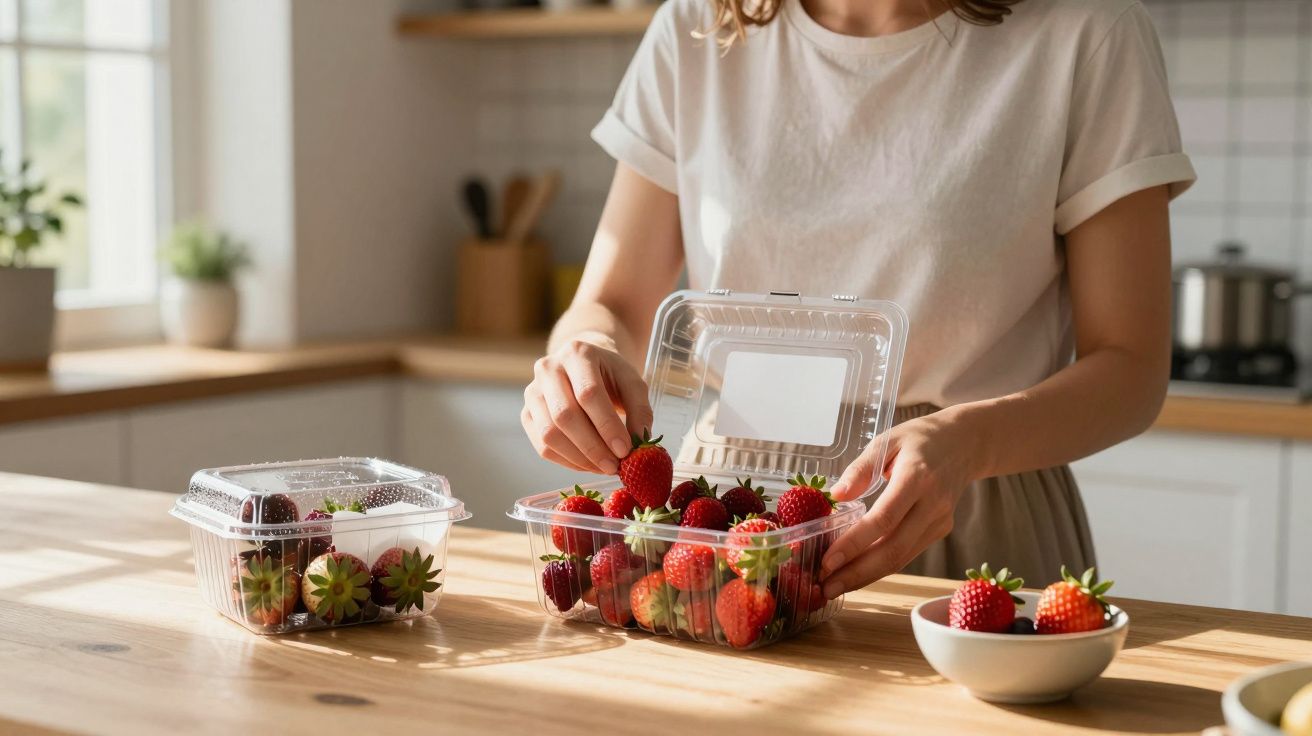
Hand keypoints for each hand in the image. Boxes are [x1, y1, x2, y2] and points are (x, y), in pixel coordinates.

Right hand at [521, 337, 652, 474]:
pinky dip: (567, 462)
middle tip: (614, 466)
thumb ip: (640, 410)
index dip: (607, 425)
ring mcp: (533, 392)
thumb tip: (639, 441)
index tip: (625, 450)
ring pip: (549, 434)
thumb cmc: (610, 376)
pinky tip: (588, 465)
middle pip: (565, 415)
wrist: (584, 367)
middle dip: (592, 447)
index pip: (588, 393)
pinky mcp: (527, 414)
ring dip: (579, 458)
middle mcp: (548, 369)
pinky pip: (542, 446)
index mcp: (577, 353)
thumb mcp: (632, 382)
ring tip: (604, 467)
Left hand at [818, 411, 980, 598]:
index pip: (884, 519)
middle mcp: (932, 504)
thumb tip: (834, 497)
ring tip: (834, 586)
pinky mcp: (940, 530)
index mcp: (917, 477)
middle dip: (857, 573)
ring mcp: (940, 521)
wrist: (966, 443)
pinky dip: (880, 566)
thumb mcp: (886, 441)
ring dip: (866, 576)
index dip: (855, 544)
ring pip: (901, 558)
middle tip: (825, 587)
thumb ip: (860, 469)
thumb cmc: (919, 438)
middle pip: (893, 549)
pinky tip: (856, 572)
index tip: (827, 562)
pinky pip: (907, 553)